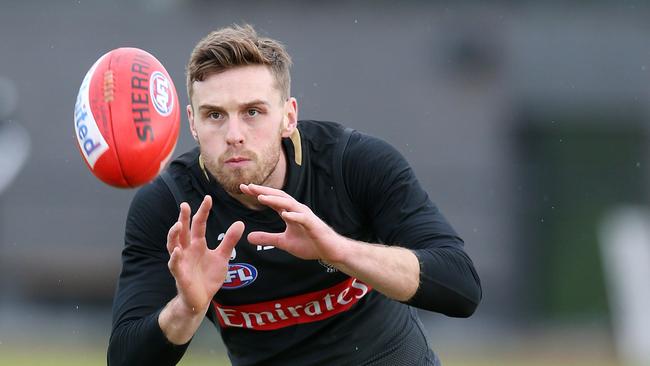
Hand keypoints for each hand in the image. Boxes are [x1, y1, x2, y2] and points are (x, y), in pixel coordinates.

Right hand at [166, 196, 243, 312]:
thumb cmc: (208, 277)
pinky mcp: (179, 275)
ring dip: (174, 235)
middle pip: (183, 231)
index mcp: (197, 244)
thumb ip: (229, 241)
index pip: (198, 224)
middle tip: (184, 205)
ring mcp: (181, 261)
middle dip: (183, 218)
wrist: (201, 300)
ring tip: (178, 224)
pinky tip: (176, 250)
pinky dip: (174, 257)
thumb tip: (240, 223)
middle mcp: (187, 250)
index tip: (208, 198)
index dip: (203, 211)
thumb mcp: (222, 257)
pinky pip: (174, 264)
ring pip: (173, 245)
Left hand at [240, 184, 345, 263]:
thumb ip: (267, 238)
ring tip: (261, 197)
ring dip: (275, 200)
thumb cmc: (310, 244)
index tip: (243, 188)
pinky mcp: (313, 225)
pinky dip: (294, 216)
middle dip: (263, 191)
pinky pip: (303, 219)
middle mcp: (297, 210)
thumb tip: (249, 237)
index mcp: (290, 212)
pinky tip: (284, 215)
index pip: (272, 200)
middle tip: (248, 186)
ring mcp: (306, 217)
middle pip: (279, 197)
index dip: (258, 193)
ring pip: (289, 204)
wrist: (330, 251)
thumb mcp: (284, 242)